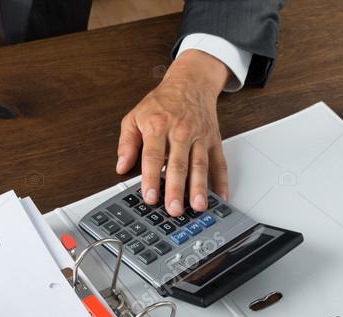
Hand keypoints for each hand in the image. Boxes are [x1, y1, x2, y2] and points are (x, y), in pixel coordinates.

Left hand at [116, 49, 230, 217]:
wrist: (191, 82)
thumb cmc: (162, 102)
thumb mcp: (135, 117)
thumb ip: (127, 143)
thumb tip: (121, 166)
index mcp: (158, 126)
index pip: (153, 156)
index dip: (151, 178)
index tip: (150, 197)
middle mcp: (180, 132)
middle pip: (179, 164)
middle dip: (177, 189)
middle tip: (174, 209)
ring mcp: (200, 137)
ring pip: (200, 165)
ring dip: (200, 187)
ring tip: (198, 206)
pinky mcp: (214, 140)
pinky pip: (219, 162)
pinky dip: (222, 181)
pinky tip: (221, 196)